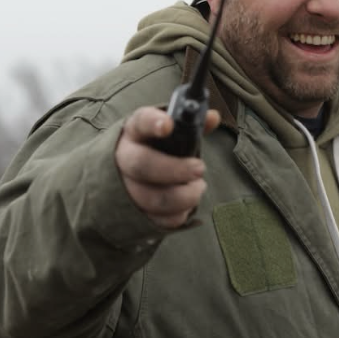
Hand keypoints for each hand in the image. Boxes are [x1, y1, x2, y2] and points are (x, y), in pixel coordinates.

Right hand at [115, 106, 220, 228]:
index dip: (153, 123)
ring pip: (152, 198)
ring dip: (183, 195)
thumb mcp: (169, 132)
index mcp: (135, 132)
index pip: (141, 122)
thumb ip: (191, 125)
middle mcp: (124, 158)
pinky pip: (158, 219)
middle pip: (142, 165)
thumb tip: (214, 118)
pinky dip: (179, 214)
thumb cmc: (156, 147)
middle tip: (200, 168)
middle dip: (175, 169)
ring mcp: (126, 188)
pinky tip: (187, 204)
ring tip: (199, 186)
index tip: (168, 125)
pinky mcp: (134, 213)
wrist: (126, 174)